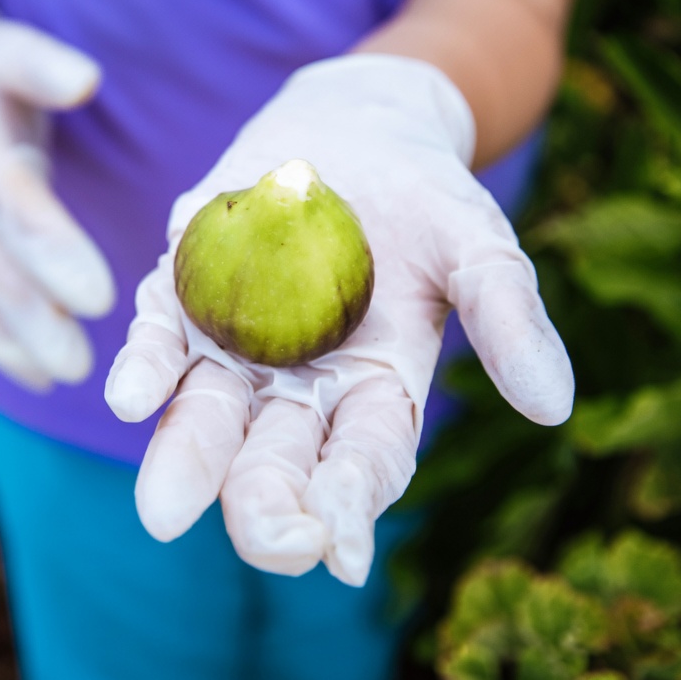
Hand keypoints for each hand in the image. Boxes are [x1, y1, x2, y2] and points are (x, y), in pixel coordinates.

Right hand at [0, 0, 115, 388]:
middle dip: (35, 312)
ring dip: (25, 336)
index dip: (50, 247)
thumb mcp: (11, 52)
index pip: (12, 199)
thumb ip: (44, 68)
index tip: (98, 297)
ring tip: (70, 376)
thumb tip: (86, 79)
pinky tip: (40, 379)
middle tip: (80, 363)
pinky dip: (6, 343)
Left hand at [106, 55, 573, 584]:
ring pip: (207, 415)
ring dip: (186, 460)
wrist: (356, 127)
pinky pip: (160, 339)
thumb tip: (554, 405)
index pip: (364, 462)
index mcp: (376, 391)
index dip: (354, 505)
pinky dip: (145, 368)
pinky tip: (127, 396)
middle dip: (267, 505)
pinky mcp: (185, 295)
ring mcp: (236, 345)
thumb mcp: (478, 245)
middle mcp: (300, 386)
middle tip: (265, 540)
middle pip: (278, 460)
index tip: (340, 552)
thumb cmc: (428, 197)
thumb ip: (507, 317)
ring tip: (162, 509)